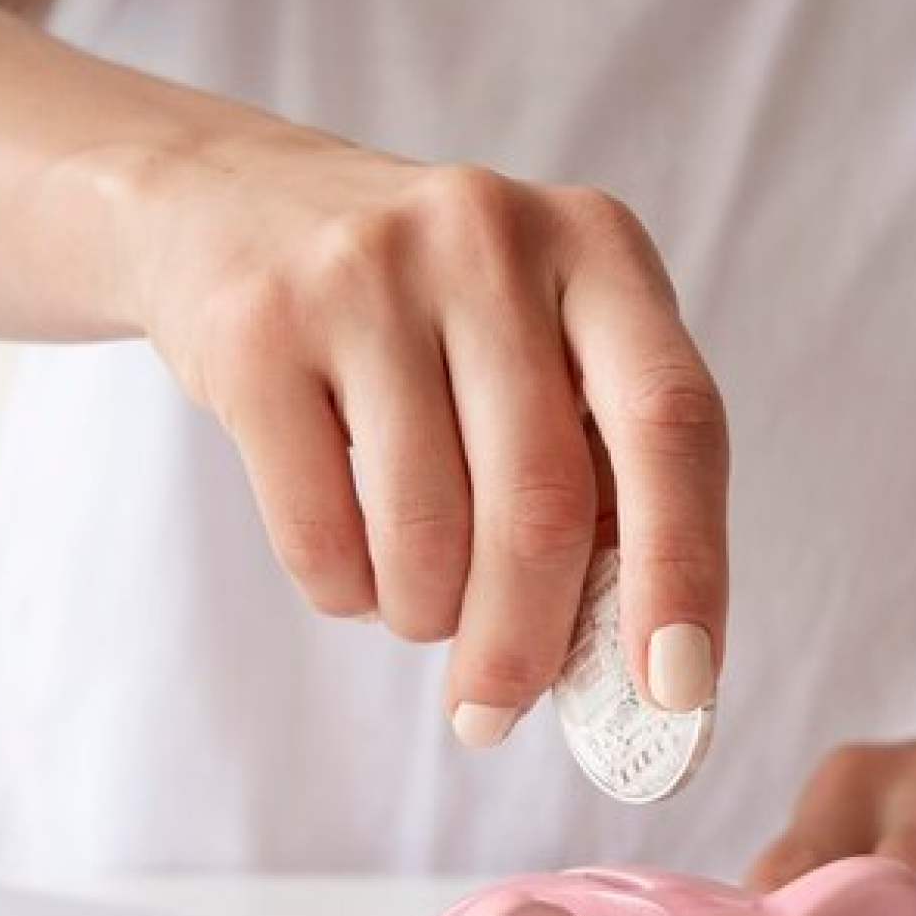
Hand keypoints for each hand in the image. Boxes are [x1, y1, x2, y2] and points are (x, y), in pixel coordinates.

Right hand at [122, 124, 728, 741]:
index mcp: (599, 247)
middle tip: (497, 713)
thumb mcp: (541, 347)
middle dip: (526, 645)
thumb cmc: (430, 318)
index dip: (685, 566)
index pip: (673, 421)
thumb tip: (642, 674)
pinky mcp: (256, 332)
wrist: (231, 203)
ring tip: (419, 603)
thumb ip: (603, 475)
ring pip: (426, 536)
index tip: (678, 690)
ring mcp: (366, 273)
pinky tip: (351, 562)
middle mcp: (491, 238)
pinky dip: (347, 595)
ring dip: (427, 618)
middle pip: (541, 505)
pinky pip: (322, 537)